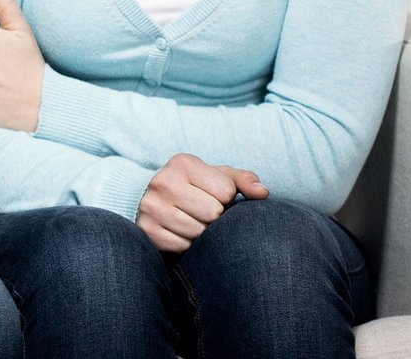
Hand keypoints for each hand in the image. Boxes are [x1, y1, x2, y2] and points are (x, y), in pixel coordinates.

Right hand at [136, 153, 268, 252]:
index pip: (226, 191)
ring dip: (202, 232)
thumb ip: (243, 181)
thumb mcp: (217, 177)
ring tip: (191, 221)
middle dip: (214, 216)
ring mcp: (151, 207)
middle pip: (213, 213)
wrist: (149, 199)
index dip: (226, 198)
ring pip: (199, 232)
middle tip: (202, 211)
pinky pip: (183, 246)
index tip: (212, 196)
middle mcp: (163, 182)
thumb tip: (264, 193)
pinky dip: (187, 244)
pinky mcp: (147, 230)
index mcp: (182, 163)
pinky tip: (180, 232)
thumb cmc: (193, 187)